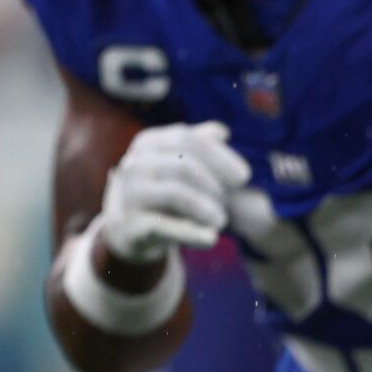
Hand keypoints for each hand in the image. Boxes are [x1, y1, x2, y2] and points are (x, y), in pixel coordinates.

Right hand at [96, 121, 250, 263]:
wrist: (127, 228)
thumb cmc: (161, 190)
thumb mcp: (175, 162)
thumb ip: (199, 145)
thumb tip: (222, 132)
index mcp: (147, 142)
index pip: (186, 139)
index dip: (220, 157)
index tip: (244, 178)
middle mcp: (133, 163)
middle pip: (183, 164)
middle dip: (213, 184)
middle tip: (227, 202)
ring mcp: (128, 193)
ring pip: (175, 193)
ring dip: (207, 208)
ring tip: (220, 220)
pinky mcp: (130, 224)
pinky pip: (166, 226)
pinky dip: (192, 233)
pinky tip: (211, 239)